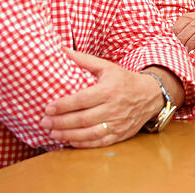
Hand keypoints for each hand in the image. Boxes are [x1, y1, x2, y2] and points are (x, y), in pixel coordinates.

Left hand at [40, 49, 159, 147]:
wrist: (150, 95)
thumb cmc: (124, 80)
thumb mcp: (107, 67)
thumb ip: (84, 60)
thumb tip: (63, 50)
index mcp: (109, 90)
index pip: (81, 100)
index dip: (63, 105)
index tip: (48, 108)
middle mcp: (113, 108)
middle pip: (82, 119)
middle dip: (60, 122)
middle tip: (44, 122)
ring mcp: (117, 123)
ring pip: (88, 133)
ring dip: (68, 135)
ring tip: (52, 133)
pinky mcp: (119, 135)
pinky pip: (98, 142)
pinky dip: (82, 144)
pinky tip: (69, 140)